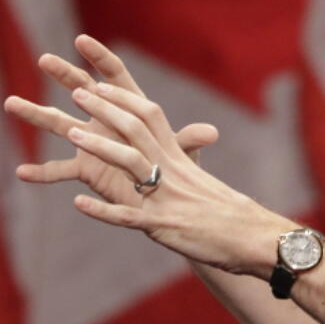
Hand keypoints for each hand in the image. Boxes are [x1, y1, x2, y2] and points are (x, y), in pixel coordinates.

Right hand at [4, 34, 218, 209]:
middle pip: (82, 91)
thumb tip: (211, 133)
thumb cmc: (176, 167)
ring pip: (59, 124)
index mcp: (130, 108)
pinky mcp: (86, 169)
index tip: (80, 40)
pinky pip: (60, 170)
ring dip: (35, 114)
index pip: (114, 76)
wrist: (164, 196)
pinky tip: (21, 173)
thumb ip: (188, 142)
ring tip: (10, 103)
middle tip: (43, 59)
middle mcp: (106, 120)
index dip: (99, 58)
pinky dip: (42, 172)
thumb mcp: (181, 154)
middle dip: (63, 75)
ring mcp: (92, 142)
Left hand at [61, 82, 294, 275]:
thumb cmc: (230, 213)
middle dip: (105, 110)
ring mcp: (166, 198)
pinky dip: (103, 210)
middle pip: (136, 130)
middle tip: (77, 93)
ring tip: (71, 133)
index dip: (124, 99)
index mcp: (179, 159)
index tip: (99, 84)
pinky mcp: (162, 226)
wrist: (253, 238)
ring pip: (131, 162)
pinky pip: (129, 216)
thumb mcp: (202, 182)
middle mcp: (172, 171)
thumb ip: (182, 165)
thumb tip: (176, 156)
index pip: (151, 117)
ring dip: (100, 146)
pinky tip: (78, 203)